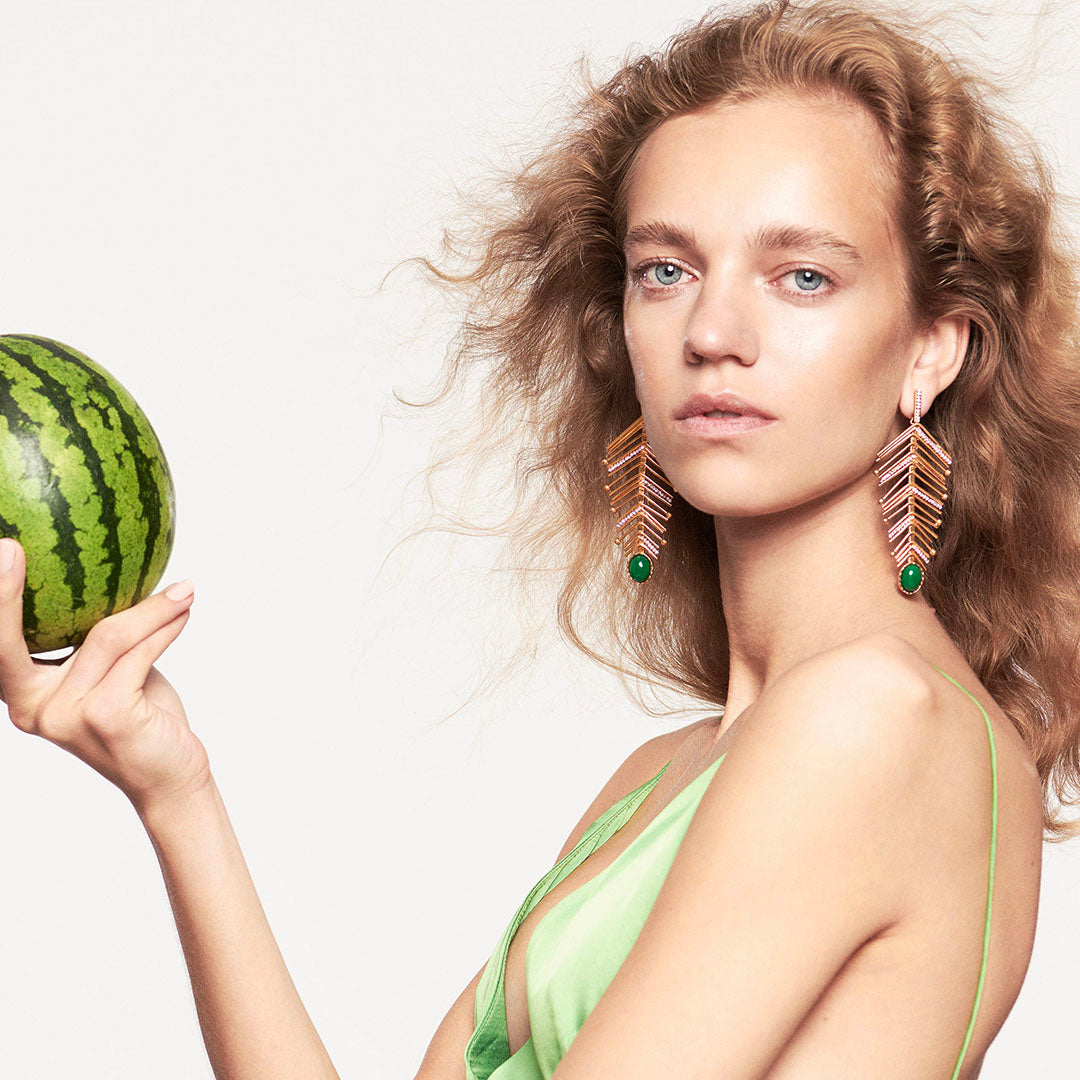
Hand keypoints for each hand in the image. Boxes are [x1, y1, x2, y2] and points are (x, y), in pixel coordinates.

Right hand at [0, 537, 209, 815]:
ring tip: (182, 591)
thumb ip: (102, 638)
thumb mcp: (112, 672)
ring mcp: (66, 715)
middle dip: (3, 592)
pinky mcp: (105, 715)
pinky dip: (165, 628)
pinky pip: (137, 653)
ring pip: (105, 637)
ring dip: (150, 610)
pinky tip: (183, 612)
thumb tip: (117, 572)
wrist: (170, 776)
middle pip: (8, 642)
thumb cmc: (141, 716)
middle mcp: (33, 709)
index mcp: (25, 696)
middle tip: (13, 547)